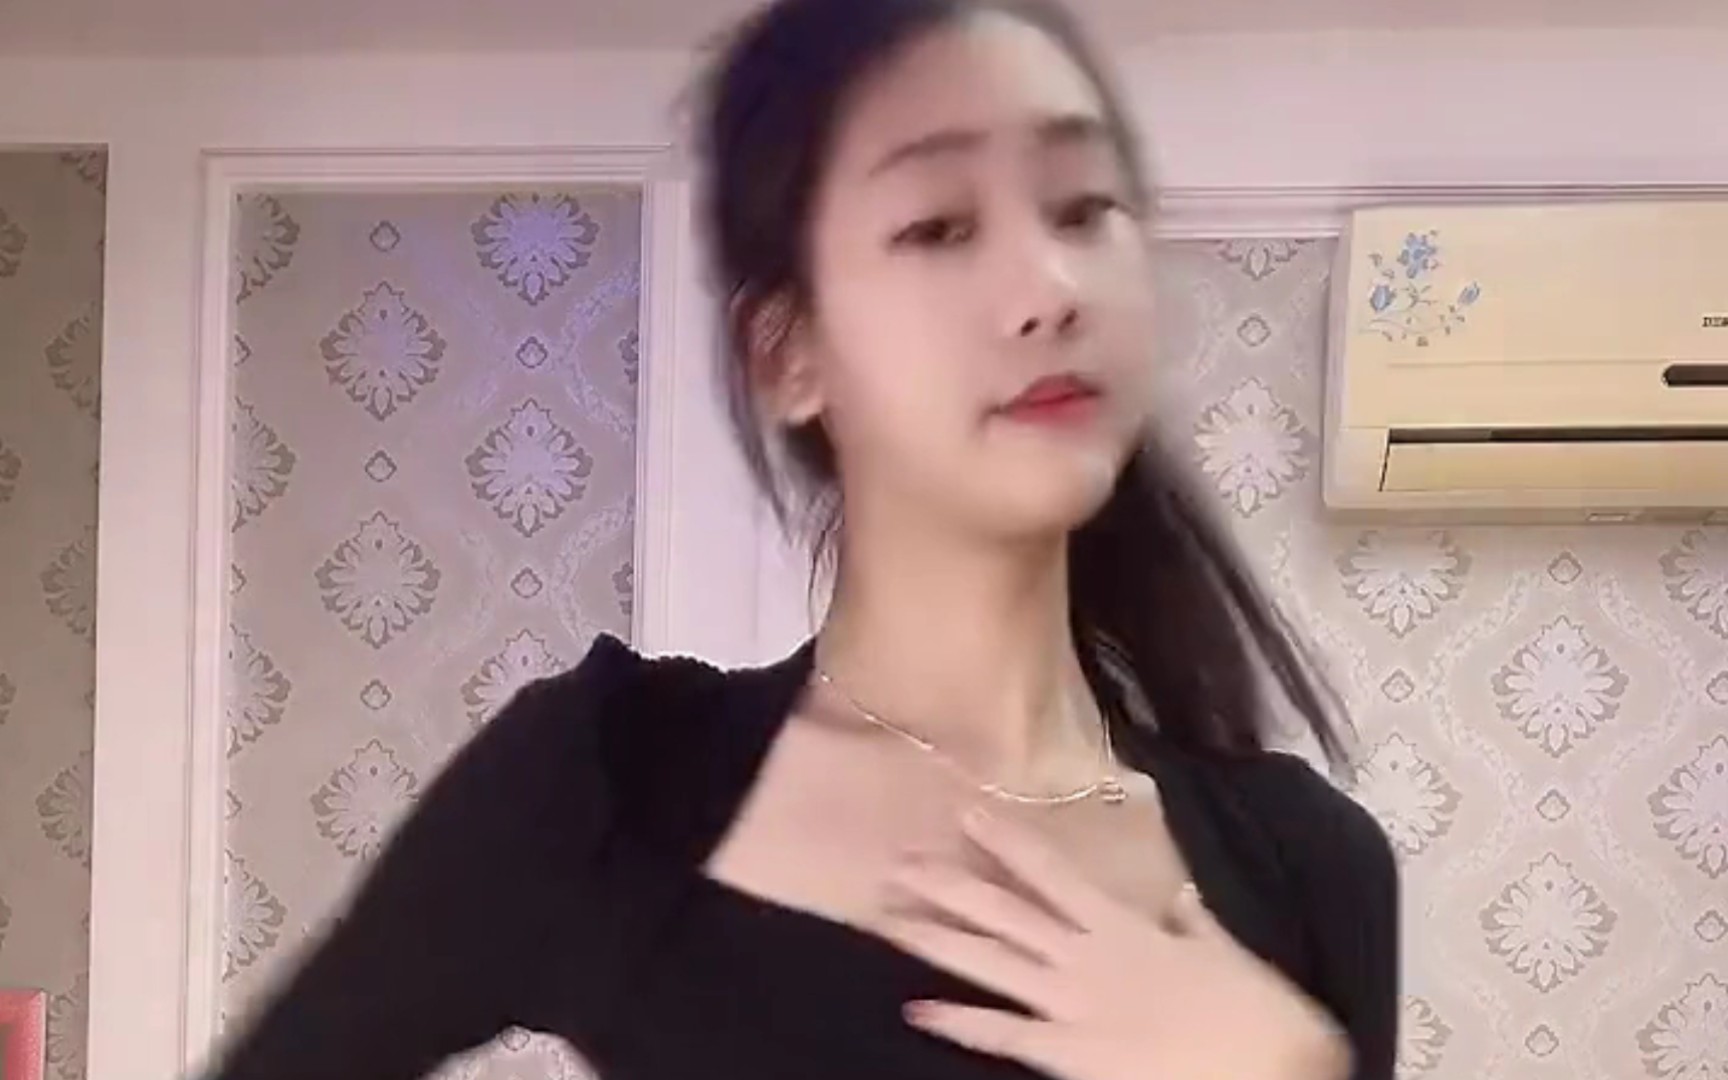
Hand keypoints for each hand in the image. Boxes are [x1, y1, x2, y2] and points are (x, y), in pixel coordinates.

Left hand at [881, 808, 1351, 1079]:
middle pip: (1003, 912)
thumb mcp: (1231, 954)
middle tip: (895, 862)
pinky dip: (958, 1022)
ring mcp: (1074, 1006)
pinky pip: (1002, 1036)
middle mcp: (1087, 957)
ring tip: (887, 919)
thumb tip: (1182, 892)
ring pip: (990, 963)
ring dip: (936, 938)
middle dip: (948, 885)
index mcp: (1125, 927)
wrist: (1273, 1074)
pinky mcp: (1070, 1056)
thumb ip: (1196, 923)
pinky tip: (916, 1011)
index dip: (1006, 843)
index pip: (1052, 872)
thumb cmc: (1260, 1017)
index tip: (964, 814)